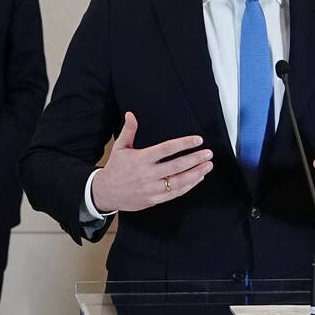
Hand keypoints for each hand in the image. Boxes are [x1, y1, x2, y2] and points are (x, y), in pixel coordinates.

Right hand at [89, 113, 212, 214]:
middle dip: (195, 159)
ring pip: (179, 181)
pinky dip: (188, 186)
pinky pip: (175, 193)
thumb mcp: (119, 147)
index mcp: (141, 159)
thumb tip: (130, 114)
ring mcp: (152, 188)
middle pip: (177, 166)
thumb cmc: (115, 168)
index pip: (166, 149)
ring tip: (208, 165)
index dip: (183, 144)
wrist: (106, 192)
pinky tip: (197, 178)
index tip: (197, 140)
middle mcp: (148, 174)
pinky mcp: (154, 199)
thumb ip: (128, 131)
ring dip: (196, 173)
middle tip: (208, 153)